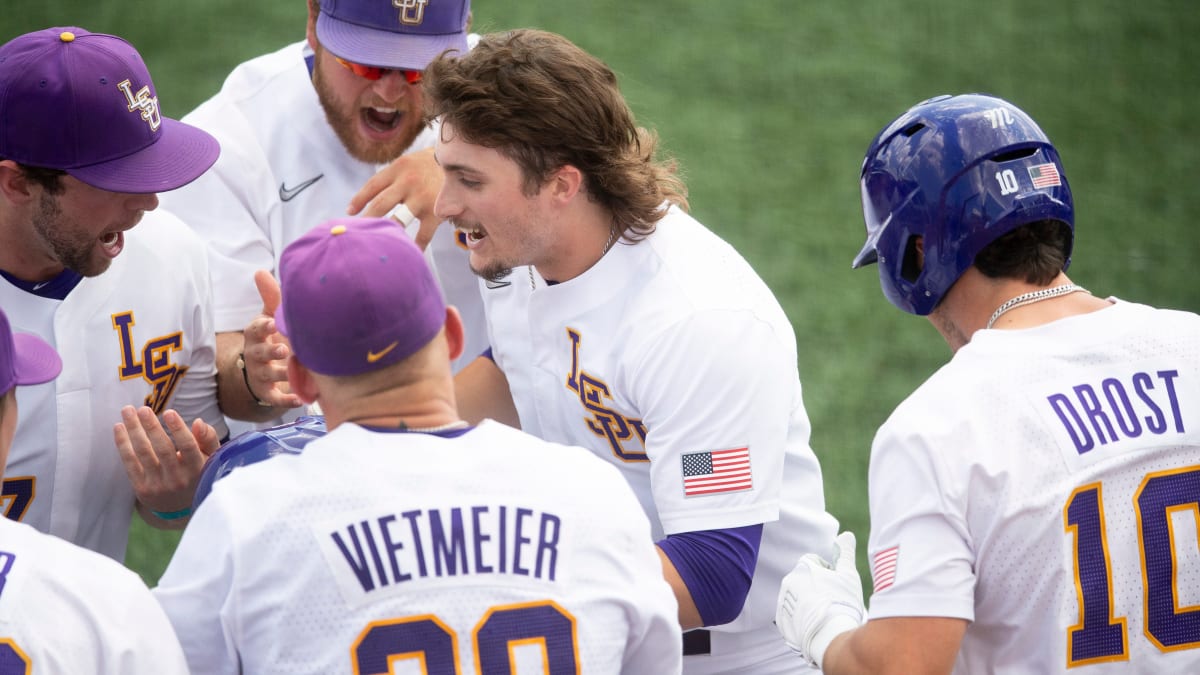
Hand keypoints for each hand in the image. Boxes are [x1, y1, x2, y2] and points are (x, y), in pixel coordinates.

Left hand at [113, 405, 220, 525]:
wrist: (179, 507)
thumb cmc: (196, 473)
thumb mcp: (211, 458)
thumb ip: (208, 438)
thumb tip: (197, 422)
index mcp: (197, 469)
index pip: (188, 447)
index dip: (178, 429)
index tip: (169, 412)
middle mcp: (178, 479)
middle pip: (163, 449)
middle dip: (151, 427)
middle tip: (143, 409)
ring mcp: (158, 485)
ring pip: (143, 453)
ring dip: (133, 430)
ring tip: (127, 411)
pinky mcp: (141, 488)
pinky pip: (130, 462)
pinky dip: (123, 444)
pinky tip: (119, 428)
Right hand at [241, 270, 301, 407]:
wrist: (261, 370)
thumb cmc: (270, 337)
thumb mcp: (269, 317)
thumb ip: (270, 298)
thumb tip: (260, 271)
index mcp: (256, 335)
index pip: (254, 329)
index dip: (262, 326)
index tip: (271, 322)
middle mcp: (255, 355)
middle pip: (259, 353)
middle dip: (271, 352)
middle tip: (285, 350)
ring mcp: (260, 374)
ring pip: (269, 375)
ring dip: (281, 374)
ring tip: (295, 372)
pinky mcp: (266, 393)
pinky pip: (274, 398)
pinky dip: (286, 400)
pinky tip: (300, 400)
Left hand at [346, 147, 444, 250]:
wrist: (462, 164)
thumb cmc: (427, 167)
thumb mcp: (408, 164)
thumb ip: (390, 179)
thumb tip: (366, 202)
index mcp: (398, 168)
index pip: (372, 186)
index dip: (358, 200)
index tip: (349, 213)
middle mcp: (408, 182)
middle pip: (380, 204)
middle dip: (366, 220)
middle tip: (355, 233)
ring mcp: (422, 198)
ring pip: (398, 220)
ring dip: (387, 233)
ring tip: (377, 244)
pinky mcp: (436, 212)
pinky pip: (423, 234)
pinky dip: (416, 246)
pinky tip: (410, 254)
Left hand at [776, 531, 865, 668]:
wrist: (831, 636)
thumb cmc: (842, 602)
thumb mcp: (848, 574)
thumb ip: (845, 553)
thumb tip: (846, 535)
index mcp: (803, 567)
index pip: (815, 561)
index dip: (828, 571)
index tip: (837, 584)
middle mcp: (788, 582)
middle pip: (805, 579)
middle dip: (817, 586)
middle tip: (834, 600)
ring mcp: (784, 603)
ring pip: (798, 598)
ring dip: (809, 602)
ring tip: (826, 615)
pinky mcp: (782, 622)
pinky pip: (792, 616)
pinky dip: (802, 619)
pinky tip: (817, 625)